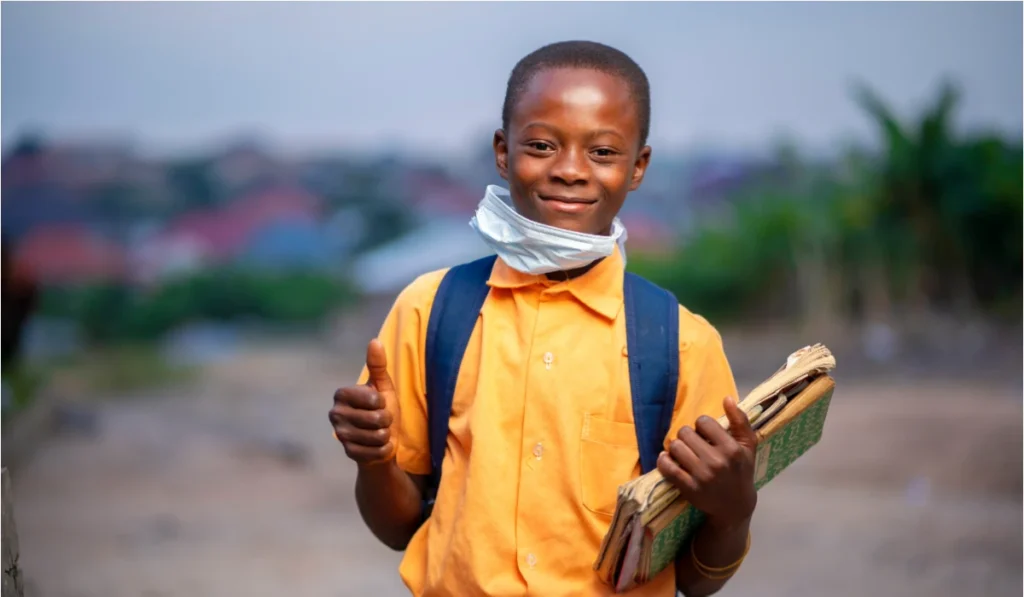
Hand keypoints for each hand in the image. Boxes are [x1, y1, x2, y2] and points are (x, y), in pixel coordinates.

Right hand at [330, 338, 398, 465]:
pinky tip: (377, 446)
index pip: (373, 399)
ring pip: (378, 436)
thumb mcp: (382, 386)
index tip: (378, 403)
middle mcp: (335, 414)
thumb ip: (378, 365)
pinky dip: (384, 450)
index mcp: (341, 395)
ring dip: (386, 435)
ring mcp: (341, 435)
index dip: (383, 402)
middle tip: (381, 420)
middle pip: (378, 419)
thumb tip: (374, 341)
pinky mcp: (349, 453)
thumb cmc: (381, 408)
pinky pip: (377, 451)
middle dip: (387, 420)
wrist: (380, 440)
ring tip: (379, 432)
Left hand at [657, 397, 758, 527]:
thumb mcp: (748, 446)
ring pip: (675, 447)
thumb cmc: (741, 471)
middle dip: (687, 436)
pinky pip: (667, 467)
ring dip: (676, 447)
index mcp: (732, 448)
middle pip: (686, 433)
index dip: (702, 425)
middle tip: (692, 444)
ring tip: (683, 452)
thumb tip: (727, 398)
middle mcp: (717, 462)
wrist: (735, 505)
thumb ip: (740, 420)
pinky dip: (663, 460)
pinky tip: (668, 460)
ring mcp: (702, 476)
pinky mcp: (689, 488)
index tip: (705, 434)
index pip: (703, 422)